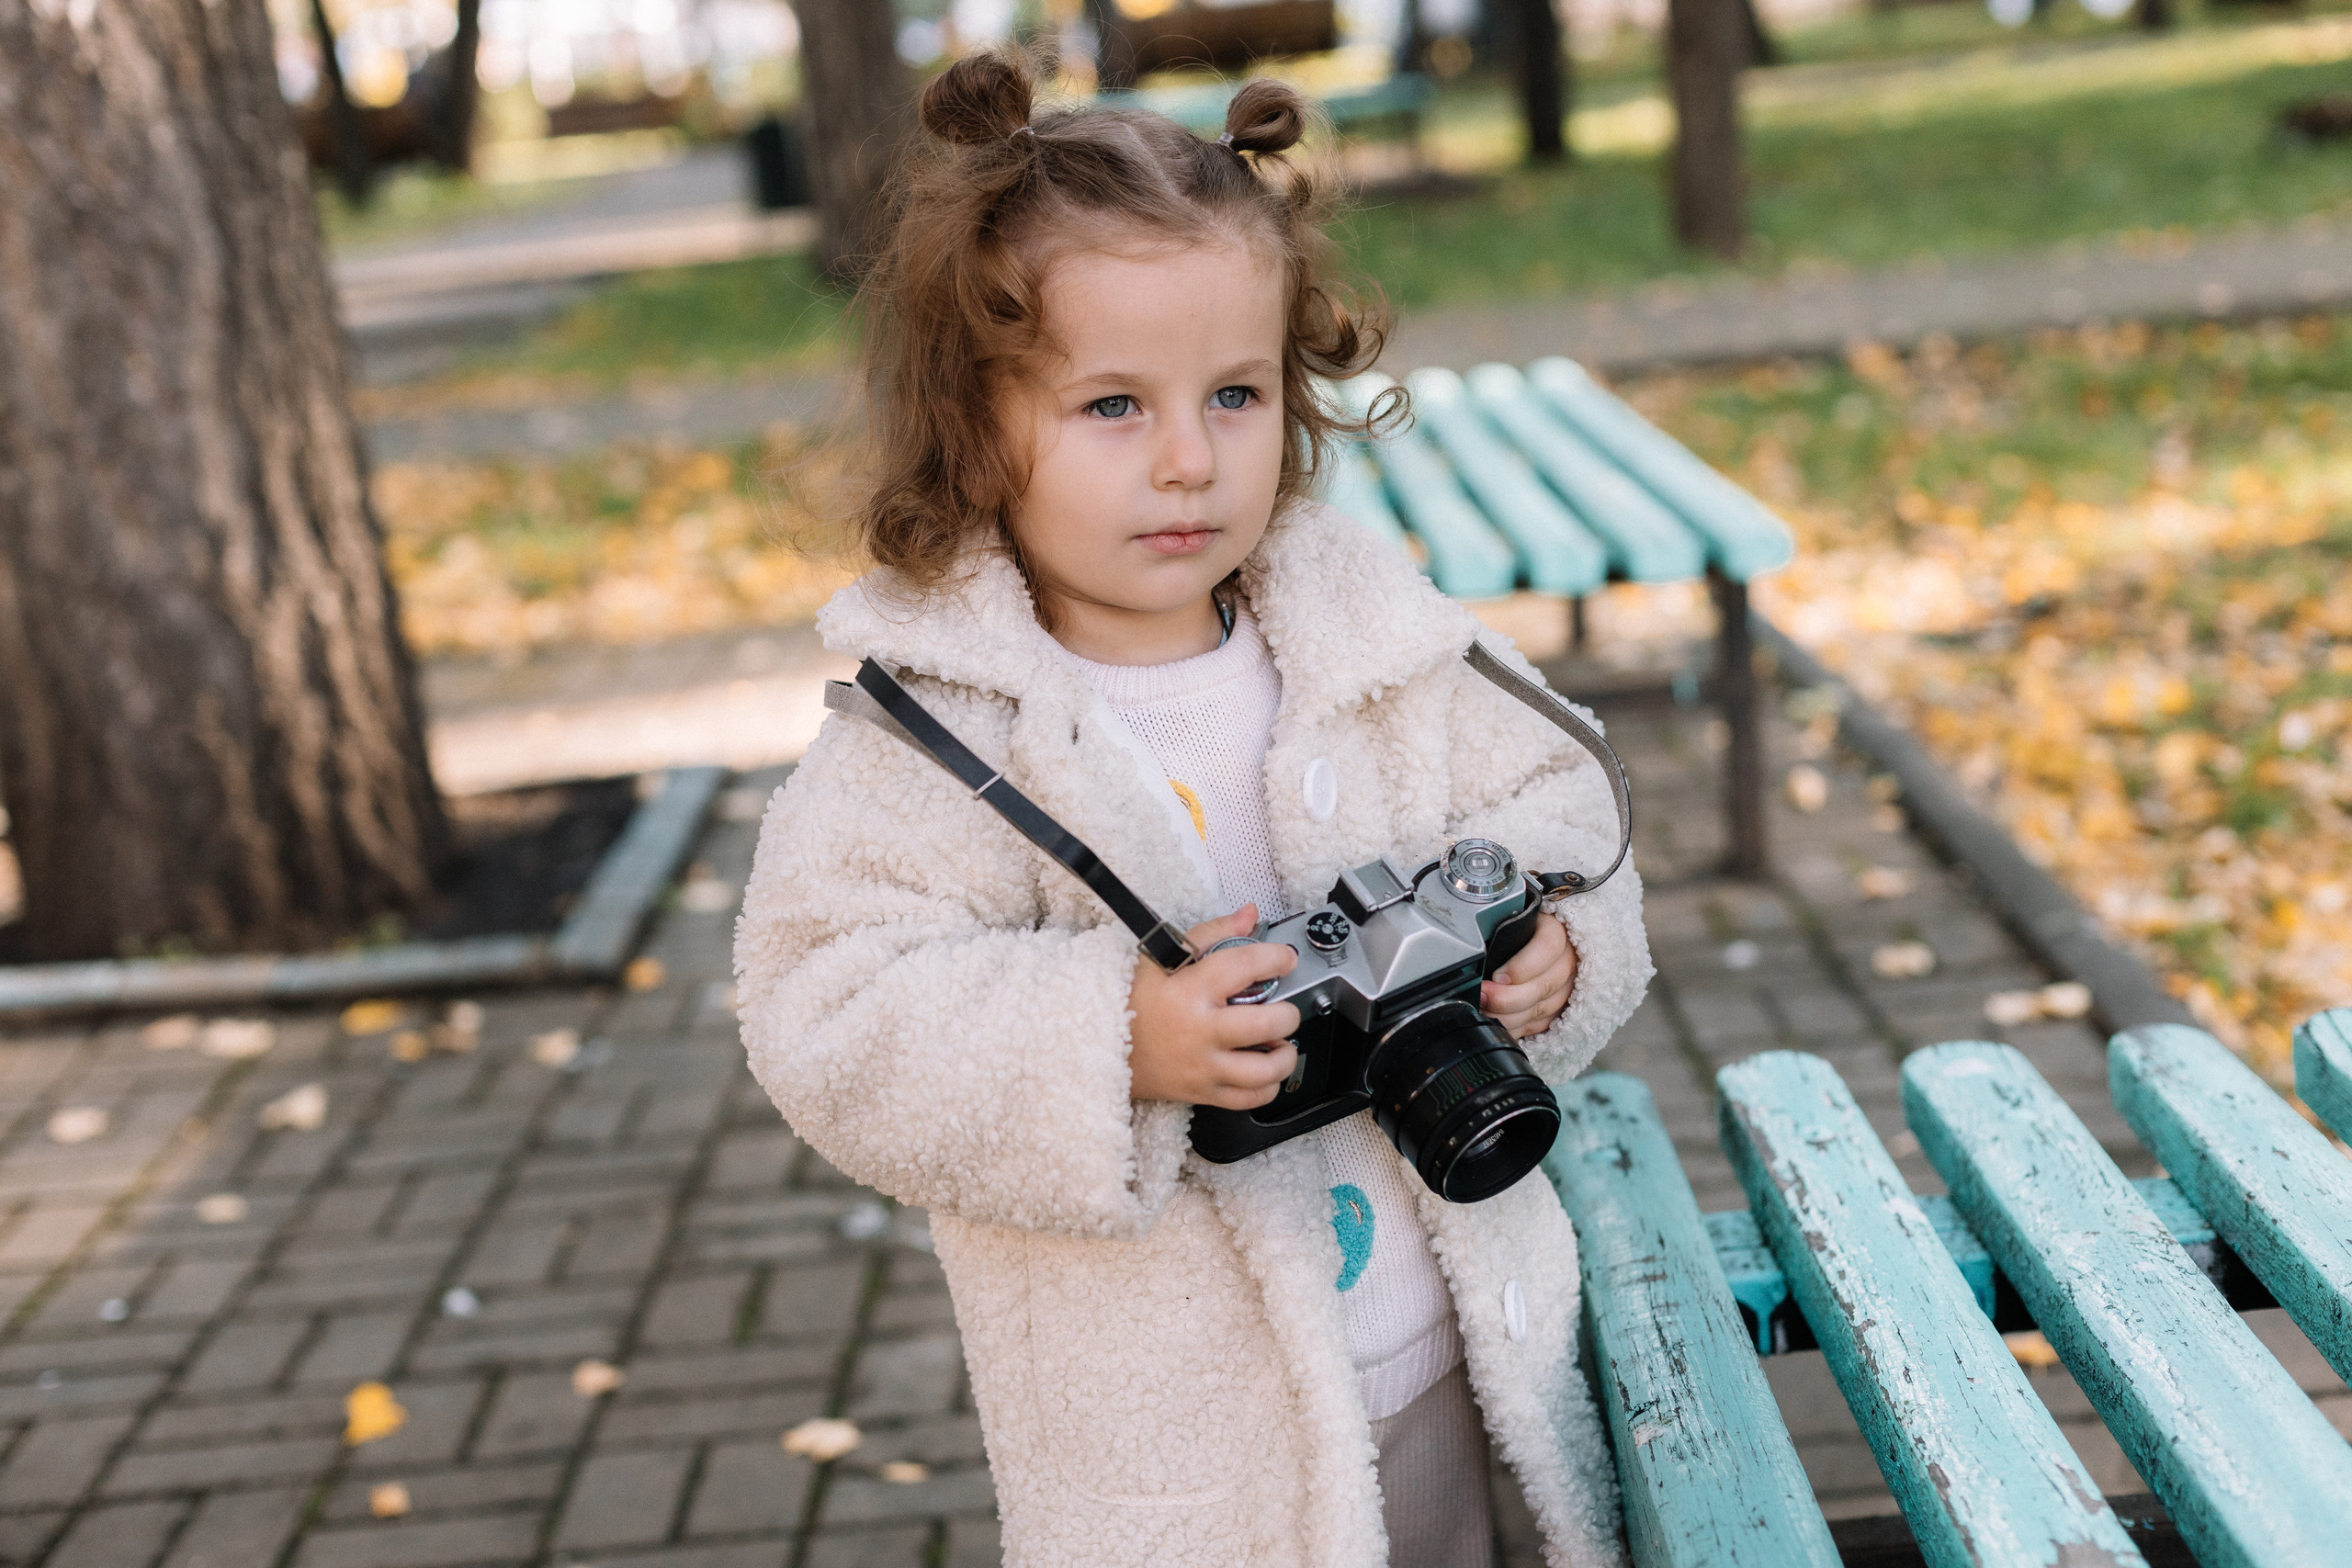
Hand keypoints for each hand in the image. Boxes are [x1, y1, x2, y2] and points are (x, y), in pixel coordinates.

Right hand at [1127, 906, 1302, 1108]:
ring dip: (1285, 1055)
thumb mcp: (1164, 958)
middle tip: (1284, 1008)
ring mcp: (1203, 1066)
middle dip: (1289, 1014)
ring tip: (1280, 1043)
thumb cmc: (1132, 1000)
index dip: (1276, 958)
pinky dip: (1268, 1086)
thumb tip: (1250, 915)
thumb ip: (1212, 934)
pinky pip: (1250, 1098)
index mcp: (1190, 989)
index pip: (1245, 966)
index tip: (1285, 959)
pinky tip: (1264, 1069)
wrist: (1099, 1047)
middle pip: (1268, 1023)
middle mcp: (1201, 1030)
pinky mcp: (1202, 1092)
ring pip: (1265, 1069)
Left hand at [1481, 913, 1577, 1039]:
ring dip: (1509, 1016)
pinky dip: (1517, 1027)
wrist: (1538, 937)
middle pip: (1544, 985)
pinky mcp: (1560, 1007)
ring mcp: (1567, 986)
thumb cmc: (1519, 927)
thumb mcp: (1510, 918)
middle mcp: (1568, 959)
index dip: (1523, 966)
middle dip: (1508, 998)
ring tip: (1483, 1012)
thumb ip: (1497, 927)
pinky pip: (1540, 1024)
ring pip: (1542, 1008)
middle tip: (1482, 997)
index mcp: (1556, 929)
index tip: (1498, 976)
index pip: (1548, 946)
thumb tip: (1475, 950)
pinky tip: (1497, 1025)